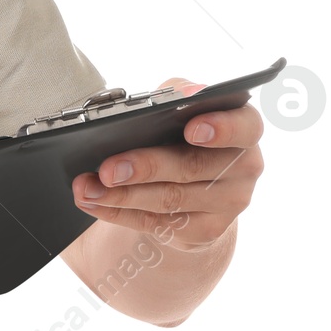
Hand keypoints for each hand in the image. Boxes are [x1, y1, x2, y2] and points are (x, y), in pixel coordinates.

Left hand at [72, 76, 264, 251]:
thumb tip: (146, 106)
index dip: (221, 128)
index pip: (244, 127)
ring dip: (121, 195)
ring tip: (86, 188)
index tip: (191, 129)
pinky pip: (156, 222)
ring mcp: (227, 203)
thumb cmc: (182, 131)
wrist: (195, 180)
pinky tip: (92, 202)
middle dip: (145, 167)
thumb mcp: (181, 107)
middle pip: (192, 168)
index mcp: (244, 128)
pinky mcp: (204, 230)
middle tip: (108, 169)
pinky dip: (118, 212)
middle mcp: (244, 168)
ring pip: (169, 200)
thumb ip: (172, 99)